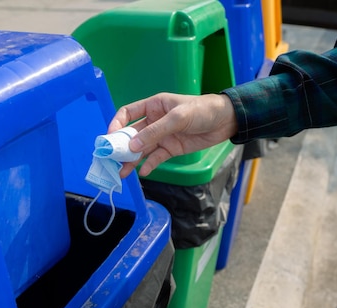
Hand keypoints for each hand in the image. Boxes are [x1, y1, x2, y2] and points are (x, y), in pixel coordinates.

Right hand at [108, 93, 237, 176]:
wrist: (227, 121)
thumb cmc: (203, 110)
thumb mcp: (178, 118)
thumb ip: (154, 132)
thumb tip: (132, 146)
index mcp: (153, 106)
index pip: (127, 114)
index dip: (116, 124)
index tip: (109, 138)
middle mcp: (154, 121)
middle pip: (131, 135)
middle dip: (121, 147)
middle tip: (111, 160)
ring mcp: (162, 136)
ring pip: (141, 149)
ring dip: (132, 160)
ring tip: (122, 173)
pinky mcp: (171, 148)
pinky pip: (156, 158)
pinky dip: (149, 165)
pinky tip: (143, 172)